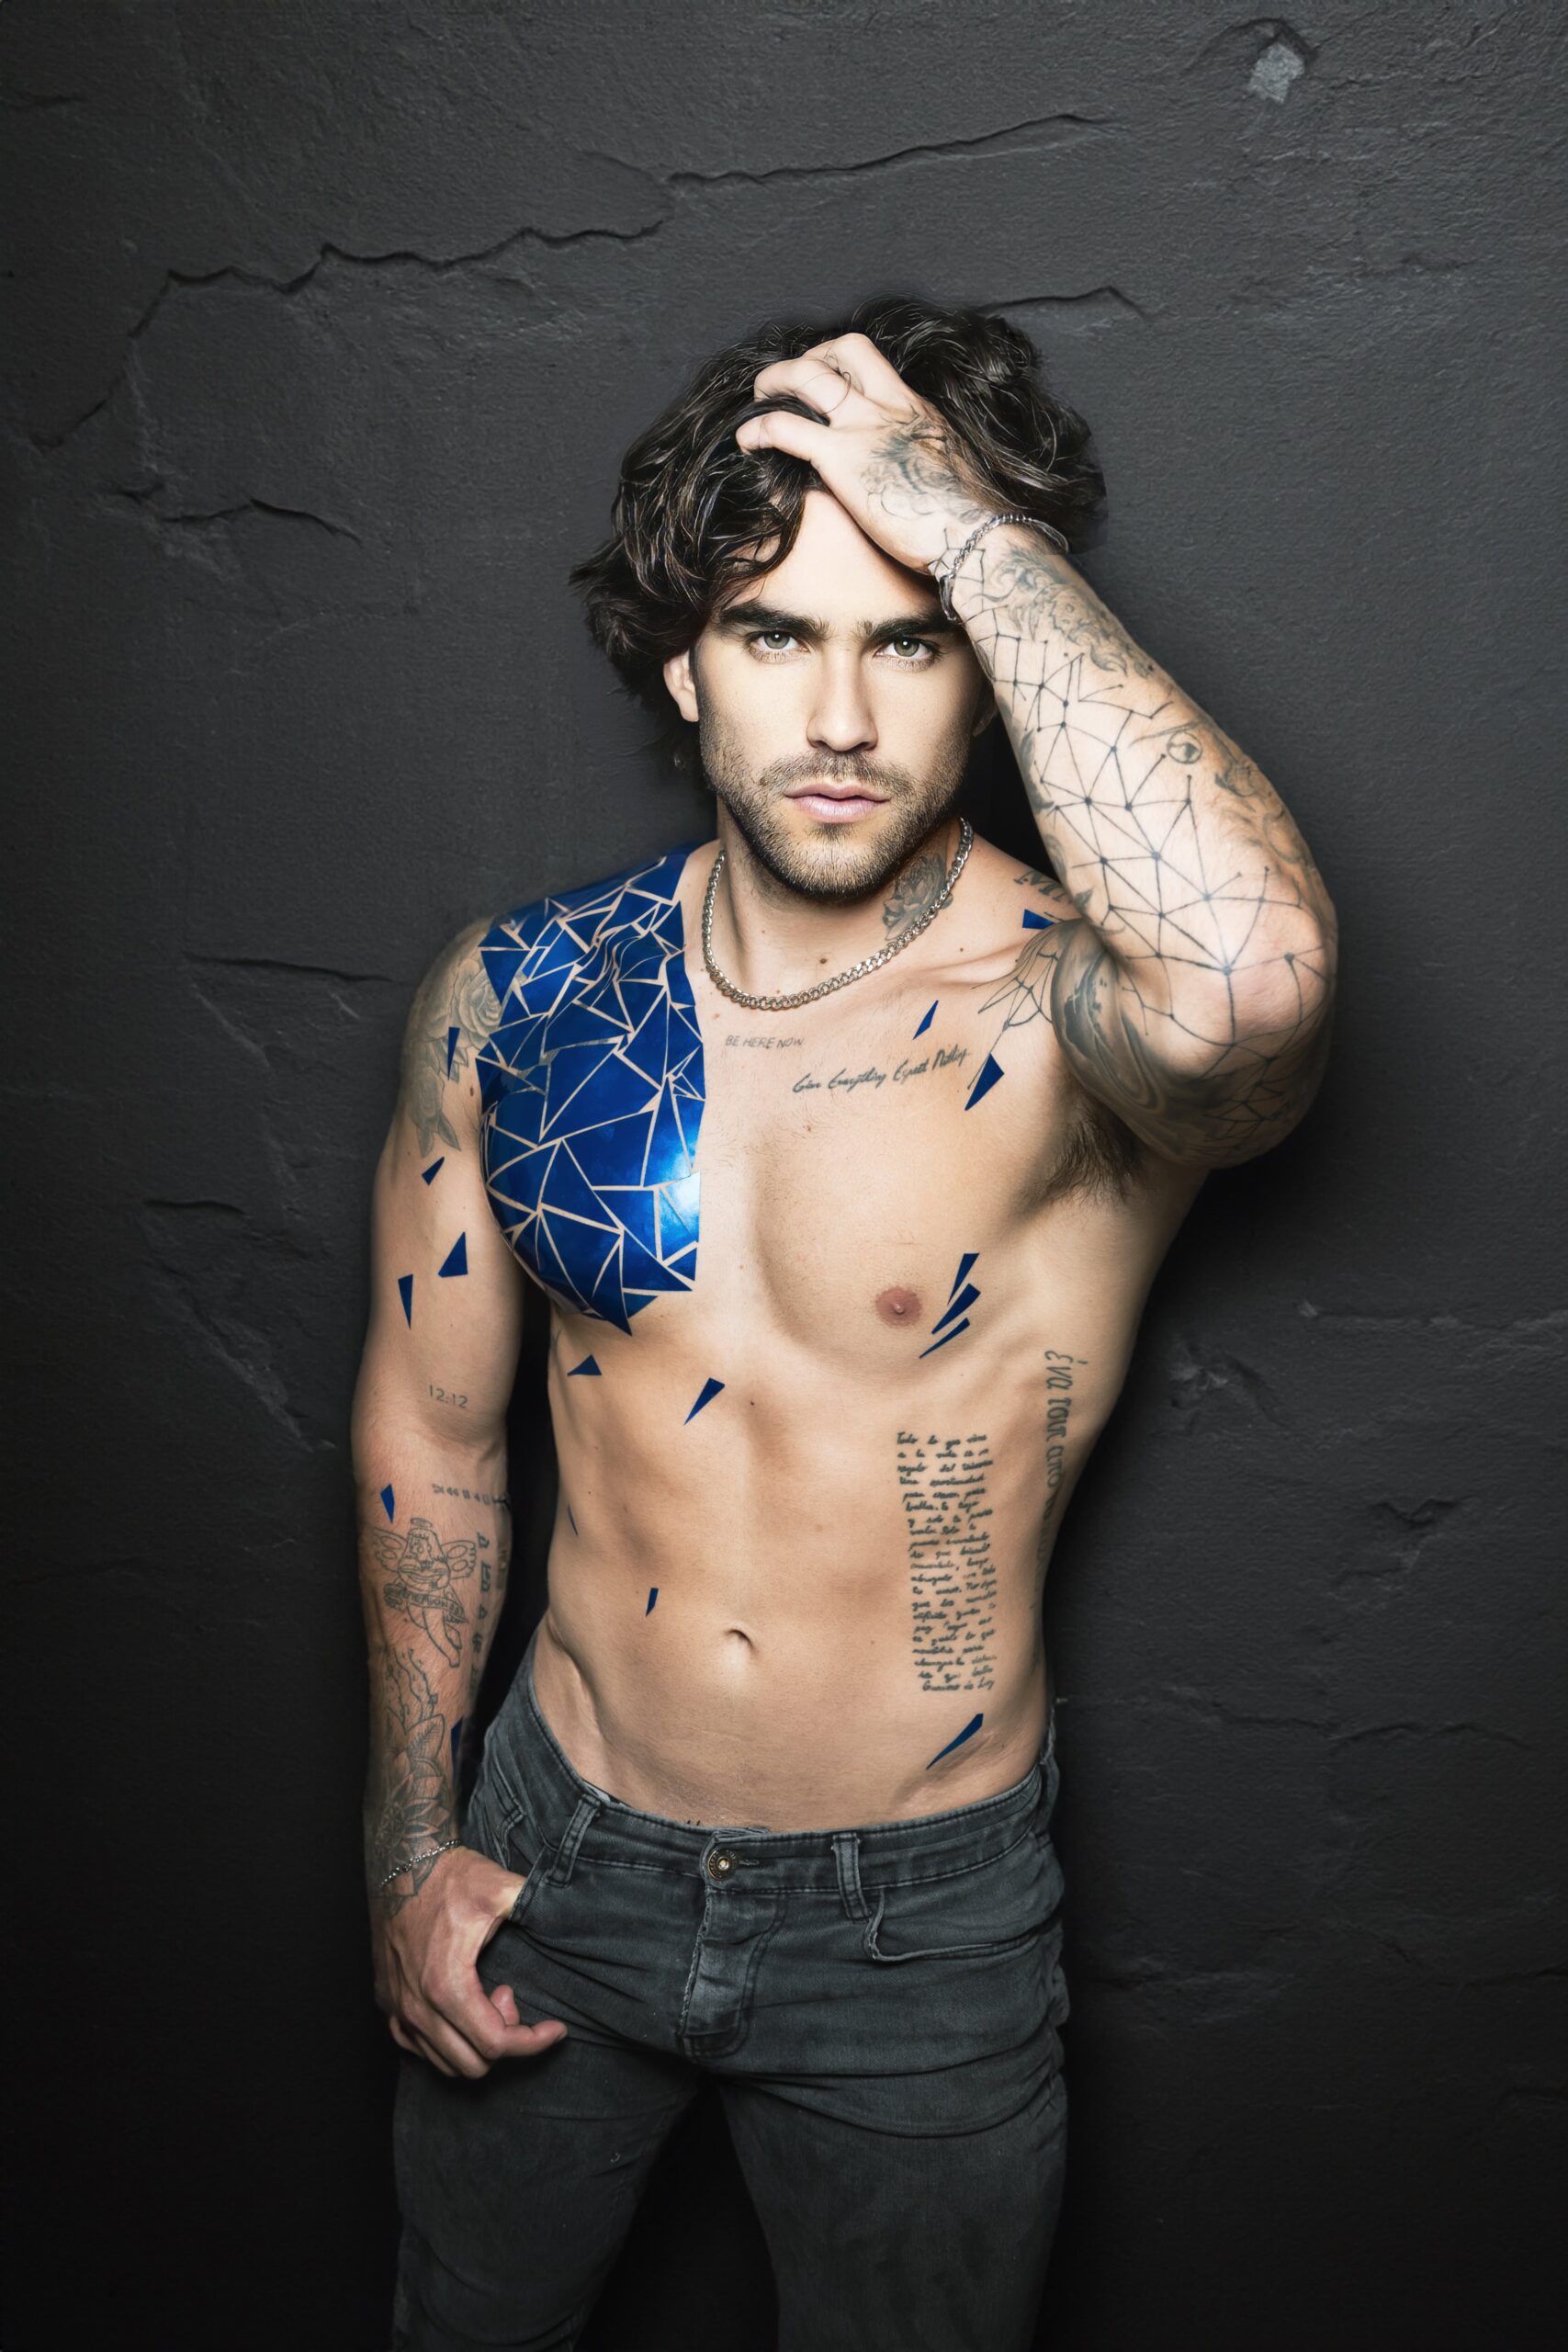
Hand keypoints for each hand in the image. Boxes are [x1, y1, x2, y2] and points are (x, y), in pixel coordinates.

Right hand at [371, 1844, 567, 2078]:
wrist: (403, 1864)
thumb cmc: (451, 1877)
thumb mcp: (500, 1888)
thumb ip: (535, 1906)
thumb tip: (570, 1916)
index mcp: (447, 1985)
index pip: (495, 2044)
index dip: (533, 2043)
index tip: (556, 2029)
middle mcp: (418, 2006)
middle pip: (472, 2064)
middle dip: (504, 2040)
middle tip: (511, 1997)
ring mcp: (398, 2009)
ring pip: (444, 2063)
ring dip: (474, 2043)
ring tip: (487, 2000)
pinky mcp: (387, 2004)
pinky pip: (417, 2048)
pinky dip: (445, 2043)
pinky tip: (461, 2010)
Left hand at [735, 333, 994, 572]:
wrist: (975, 533)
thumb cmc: (968, 519)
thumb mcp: (950, 474)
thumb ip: (924, 462)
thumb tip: (917, 481)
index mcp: (918, 409)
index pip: (877, 367)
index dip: (846, 367)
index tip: (830, 382)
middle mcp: (891, 405)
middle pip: (846, 349)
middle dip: (813, 356)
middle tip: (791, 381)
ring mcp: (865, 426)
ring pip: (808, 376)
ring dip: (775, 381)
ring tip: (758, 399)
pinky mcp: (842, 457)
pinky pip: (786, 427)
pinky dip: (759, 429)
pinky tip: (745, 442)